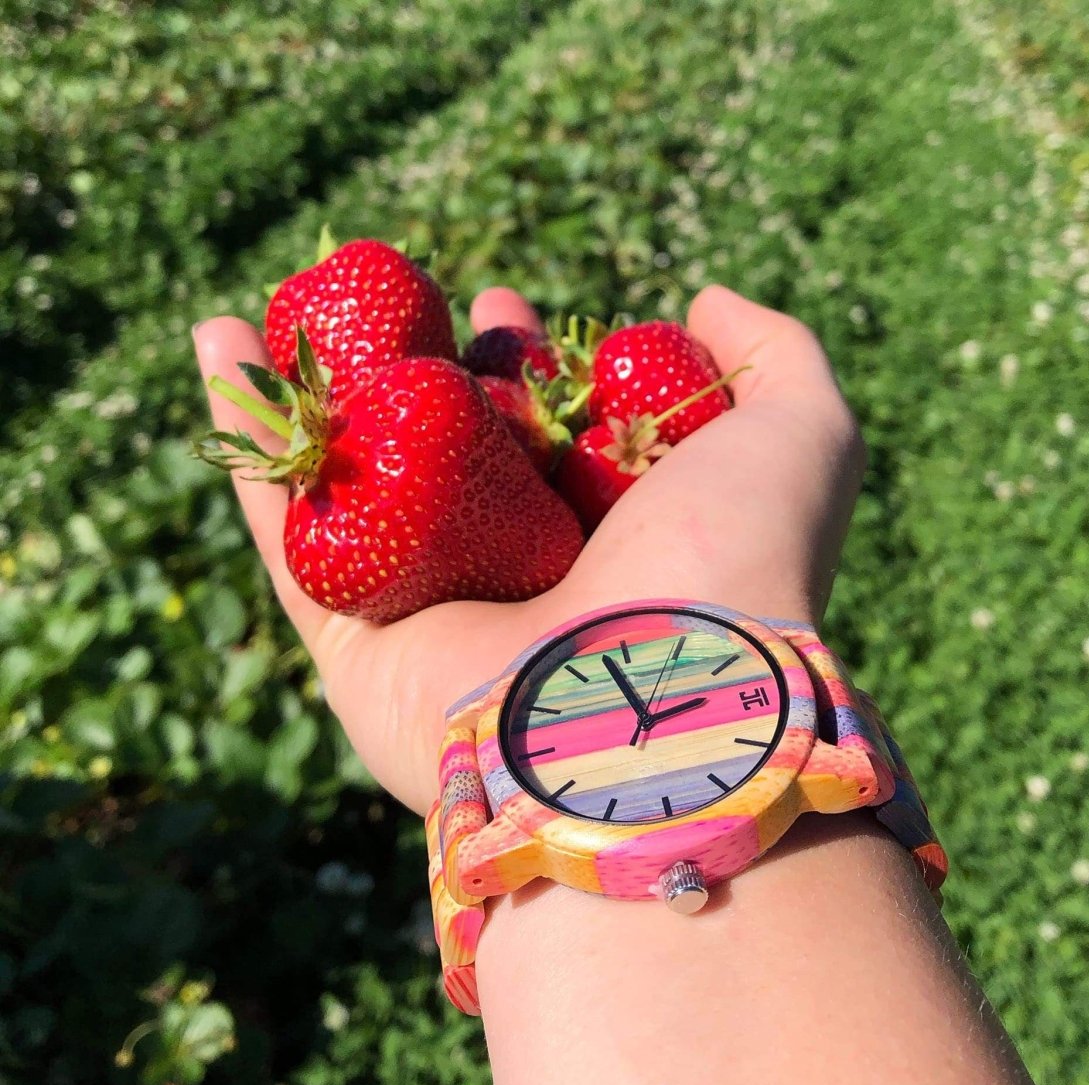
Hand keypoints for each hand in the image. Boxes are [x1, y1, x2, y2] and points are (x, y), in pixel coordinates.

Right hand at [193, 284, 865, 814]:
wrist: (654, 710)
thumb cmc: (738, 566)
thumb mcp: (801, 436)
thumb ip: (776, 356)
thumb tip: (703, 298)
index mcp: (614, 542)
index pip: (552, 437)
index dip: (527, 365)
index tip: (507, 306)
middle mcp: (525, 584)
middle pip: (451, 459)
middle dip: (426, 378)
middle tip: (408, 304)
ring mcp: (437, 617)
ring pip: (359, 488)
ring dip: (319, 397)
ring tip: (292, 311)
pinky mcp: (355, 649)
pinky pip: (286, 534)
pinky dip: (245, 446)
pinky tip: (215, 350)